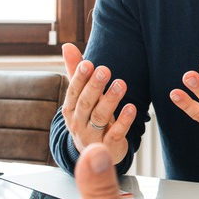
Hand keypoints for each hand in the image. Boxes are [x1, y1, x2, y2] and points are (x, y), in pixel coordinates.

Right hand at [61, 43, 133, 163]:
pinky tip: (132, 108)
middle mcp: (78, 123)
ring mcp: (92, 136)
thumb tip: (66, 45)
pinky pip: (116, 133)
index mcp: (70, 109)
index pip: (73, 92)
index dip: (80, 78)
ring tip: (121, 84)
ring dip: (110, 100)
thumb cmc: (88, 116)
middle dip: (95, 86)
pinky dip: (124, 121)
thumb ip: (75, 71)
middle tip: (106, 70)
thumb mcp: (81, 95)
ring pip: (100, 117)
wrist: (93, 153)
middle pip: (86, 103)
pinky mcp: (108, 146)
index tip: (89, 63)